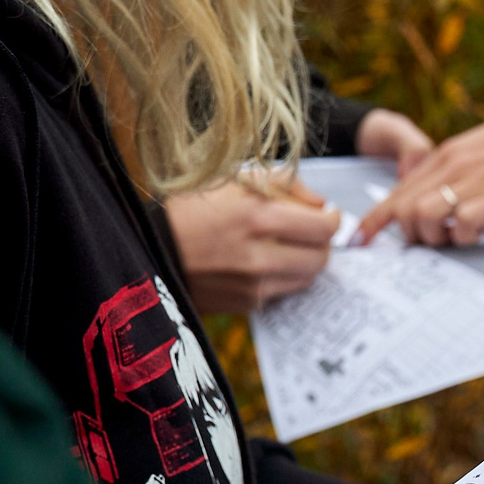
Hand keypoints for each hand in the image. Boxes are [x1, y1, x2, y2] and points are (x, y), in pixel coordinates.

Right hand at [164, 180, 339, 311]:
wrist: (152, 248)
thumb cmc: (192, 208)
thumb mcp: (234, 179)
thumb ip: (285, 184)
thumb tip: (320, 203)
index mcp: (259, 217)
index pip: (324, 227)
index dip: (332, 220)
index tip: (326, 215)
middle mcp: (261, 256)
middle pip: (321, 258)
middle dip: (321, 244)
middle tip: (308, 232)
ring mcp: (255, 285)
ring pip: (306, 278)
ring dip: (303, 262)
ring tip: (282, 247)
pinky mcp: (247, 304)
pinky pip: (282, 292)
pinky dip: (280, 278)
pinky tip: (259, 264)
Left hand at [355, 99, 483, 246]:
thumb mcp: (472, 155)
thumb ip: (449, 174)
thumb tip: (430, 200)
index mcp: (442, 158)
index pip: (398, 192)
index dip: (375, 219)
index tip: (359, 238)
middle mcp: (448, 169)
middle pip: (405, 210)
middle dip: (411, 234)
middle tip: (433, 239)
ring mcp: (467, 184)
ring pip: (423, 219)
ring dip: (435, 238)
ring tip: (456, 236)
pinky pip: (460, 229)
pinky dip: (465, 238)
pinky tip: (480, 231)